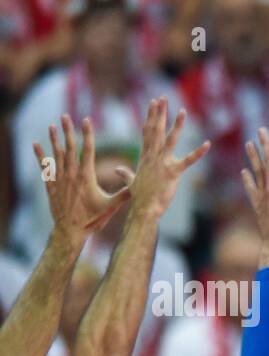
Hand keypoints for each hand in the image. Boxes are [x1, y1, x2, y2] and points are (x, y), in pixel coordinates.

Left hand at [34, 114, 131, 240]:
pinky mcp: (51, 185)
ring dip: (54, 139)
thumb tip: (138, 187)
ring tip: (52, 126)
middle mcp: (72, 175)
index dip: (88, 134)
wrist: (70, 231)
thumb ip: (123, 195)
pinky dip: (40, 155)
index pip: (88, 150)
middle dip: (68, 131)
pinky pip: (45, 166)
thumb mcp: (111, 207)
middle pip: (70, 148)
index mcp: (87, 177)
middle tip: (65, 116)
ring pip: (57, 154)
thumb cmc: (92, 220)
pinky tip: (36, 144)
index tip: (87, 121)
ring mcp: (60, 179)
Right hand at [124, 97, 209, 220]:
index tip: (153, 103)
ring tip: (183, 111)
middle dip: (160, 113)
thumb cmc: (139, 197)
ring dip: (177, 125)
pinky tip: (207, 144)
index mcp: (145, 156)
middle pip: (156, 130)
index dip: (151, 116)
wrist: (144, 208)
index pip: (148, 131)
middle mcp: (153, 156)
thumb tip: (118, 170)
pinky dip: (198, 153)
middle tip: (163, 97)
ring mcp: (163, 163)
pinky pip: (189, 161)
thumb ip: (126, 173)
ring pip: (171, 140)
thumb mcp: (131, 182)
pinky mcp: (173, 172)